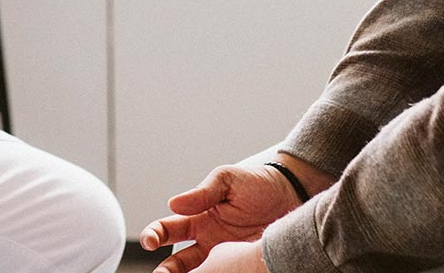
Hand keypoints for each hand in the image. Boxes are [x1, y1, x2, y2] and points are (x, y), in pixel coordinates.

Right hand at [141, 163, 298, 272]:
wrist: (293, 194)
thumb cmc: (258, 183)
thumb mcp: (228, 179)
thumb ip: (202, 192)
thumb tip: (172, 203)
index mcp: (198, 217)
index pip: (167, 229)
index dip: (153, 235)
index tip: (149, 241)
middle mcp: (207, 241)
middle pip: (176, 262)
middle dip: (164, 271)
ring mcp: (224, 255)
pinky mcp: (242, 264)